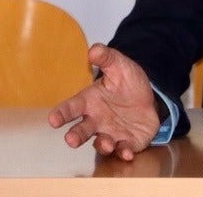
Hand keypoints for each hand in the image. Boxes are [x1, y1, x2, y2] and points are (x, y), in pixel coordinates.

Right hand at [47, 44, 160, 160]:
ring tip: (106, 143)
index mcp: (90, 101)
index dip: (61, 114)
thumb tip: (94, 49)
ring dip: (103, 144)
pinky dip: (124, 152)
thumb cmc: (127, 83)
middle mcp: (96, 120)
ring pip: (101, 143)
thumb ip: (106, 58)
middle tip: (70, 140)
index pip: (71, 107)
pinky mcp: (126, 142)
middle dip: (75, 136)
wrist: (150, 98)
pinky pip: (123, 150)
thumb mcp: (119, 66)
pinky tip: (127, 152)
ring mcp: (110, 133)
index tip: (53, 120)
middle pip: (81, 130)